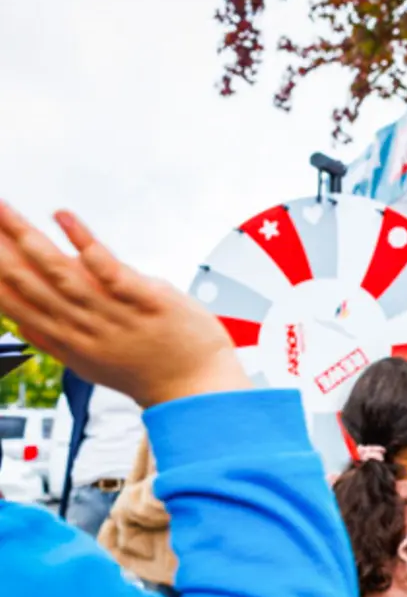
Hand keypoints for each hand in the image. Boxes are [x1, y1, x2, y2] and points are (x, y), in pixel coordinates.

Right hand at [0, 202, 250, 407]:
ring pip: (60, 272)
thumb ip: (53, 340)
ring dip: (27, 237)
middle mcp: (83, 327)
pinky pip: (109, 268)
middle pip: (28, 283)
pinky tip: (63, 216)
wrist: (196, 387)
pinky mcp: (146, 301)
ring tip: (1, 208)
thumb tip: (19, 323)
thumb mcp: (89, 362)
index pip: (13, 303)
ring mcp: (114, 313)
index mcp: (66, 339)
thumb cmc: (145, 370)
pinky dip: (84, 241)